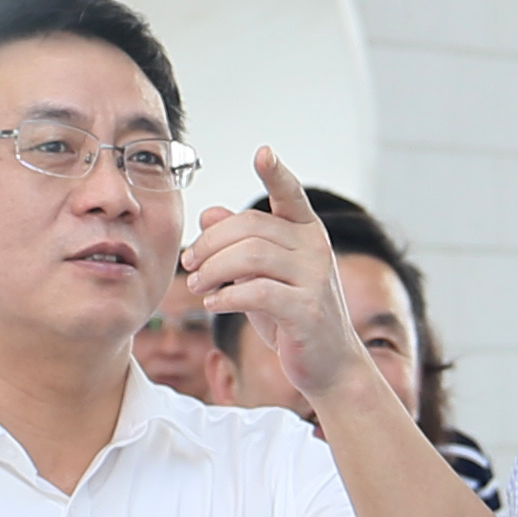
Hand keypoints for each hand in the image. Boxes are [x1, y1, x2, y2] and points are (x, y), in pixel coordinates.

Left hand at [180, 151, 365, 410]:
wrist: (328, 364)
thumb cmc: (291, 313)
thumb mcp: (264, 275)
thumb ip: (241, 243)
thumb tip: (210, 212)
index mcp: (308, 232)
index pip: (291, 195)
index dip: (277, 173)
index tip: (263, 152)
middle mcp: (315, 248)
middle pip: (251, 227)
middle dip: (211, 244)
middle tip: (188, 263)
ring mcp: (315, 278)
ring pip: (251, 257)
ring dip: (213, 270)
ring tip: (196, 286)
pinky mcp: (307, 310)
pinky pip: (257, 292)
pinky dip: (227, 297)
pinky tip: (214, 304)